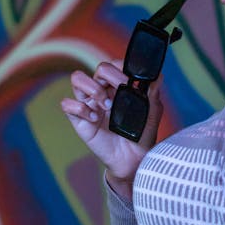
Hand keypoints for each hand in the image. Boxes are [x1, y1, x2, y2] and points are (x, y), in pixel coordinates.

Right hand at [61, 61, 162, 197]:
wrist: (133, 159)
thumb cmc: (141, 135)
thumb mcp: (151, 114)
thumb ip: (152, 94)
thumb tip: (157, 76)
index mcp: (119, 87)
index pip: (115, 64)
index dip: (121, 66)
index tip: (131, 79)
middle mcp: (103, 91)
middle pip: (99, 68)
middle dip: (111, 76)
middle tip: (121, 90)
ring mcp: (89, 104)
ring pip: (77, 78)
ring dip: (92, 88)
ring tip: (106, 105)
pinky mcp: (79, 119)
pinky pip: (68, 104)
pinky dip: (80, 109)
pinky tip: (95, 119)